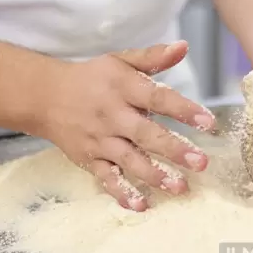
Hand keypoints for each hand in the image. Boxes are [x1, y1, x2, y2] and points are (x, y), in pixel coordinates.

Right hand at [33, 41, 215, 210]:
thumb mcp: (120, 61)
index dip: (183, 110)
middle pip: (146, 134)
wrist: (43, 97)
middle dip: (174, 149)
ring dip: (154, 176)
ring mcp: (100, 140)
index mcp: (123, 88)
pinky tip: (141, 206)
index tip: (209, 122)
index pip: (157, 98)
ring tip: (180, 187)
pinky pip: (107, 179)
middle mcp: (112, 115)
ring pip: (129, 160)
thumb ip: (153, 57)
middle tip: (201, 162)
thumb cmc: (92, 79)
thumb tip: (183, 47)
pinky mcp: (89, 159)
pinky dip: (122, 193)